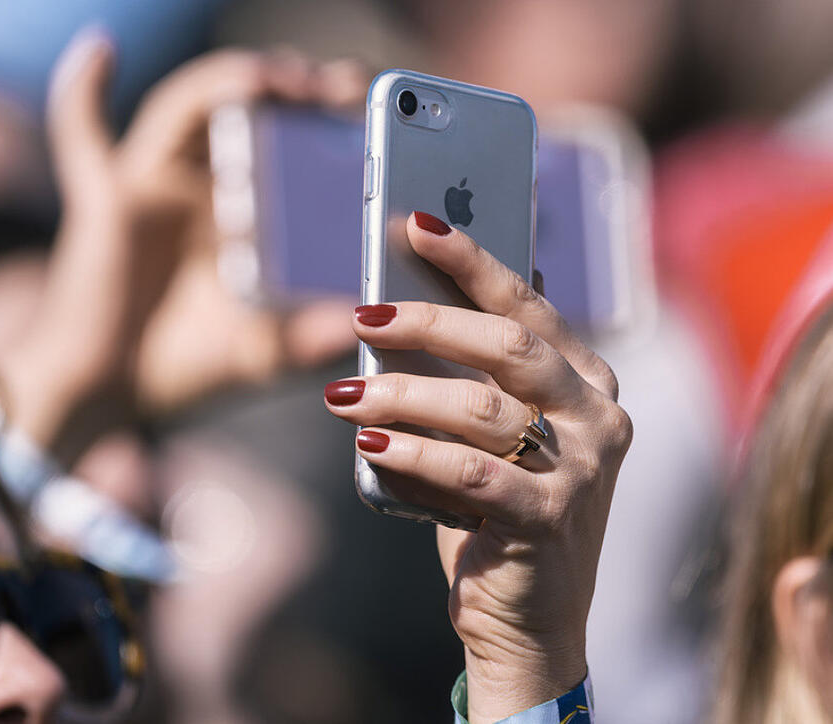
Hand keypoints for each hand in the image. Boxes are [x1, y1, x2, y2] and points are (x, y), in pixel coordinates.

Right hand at [0, 30, 364, 448]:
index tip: (372, 115)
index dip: (330, 124)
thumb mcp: (264, 351)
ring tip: (277, 79)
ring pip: (190, 108)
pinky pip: (81, 136)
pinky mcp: (106, 199)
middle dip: (294, 90)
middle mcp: (202, 188)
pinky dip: (82, 91)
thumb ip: (307, 337)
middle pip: (248, 113)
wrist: (113, 395)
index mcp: (245, 214)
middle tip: (342, 85)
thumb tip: (365, 318)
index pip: (292, 150)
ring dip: (230, 83)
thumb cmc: (188, 368)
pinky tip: (101, 47)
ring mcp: (154, 186)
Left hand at [325, 213, 631, 722]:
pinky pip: (471, 472)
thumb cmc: (497, 508)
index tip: (415, 224)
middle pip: (509, 345)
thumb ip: (475, 372)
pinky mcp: (550, 519)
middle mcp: (598, 416)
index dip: (471, 262)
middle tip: (362, 314)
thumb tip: (416, 301)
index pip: (528, 305)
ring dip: (402, 393)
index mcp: (587, 381)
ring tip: (343, 394)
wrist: (530, 617)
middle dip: (428, 322)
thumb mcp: (493, 431)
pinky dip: (413, 453)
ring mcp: (583, 470)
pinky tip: (369, 442)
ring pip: (482, 407)